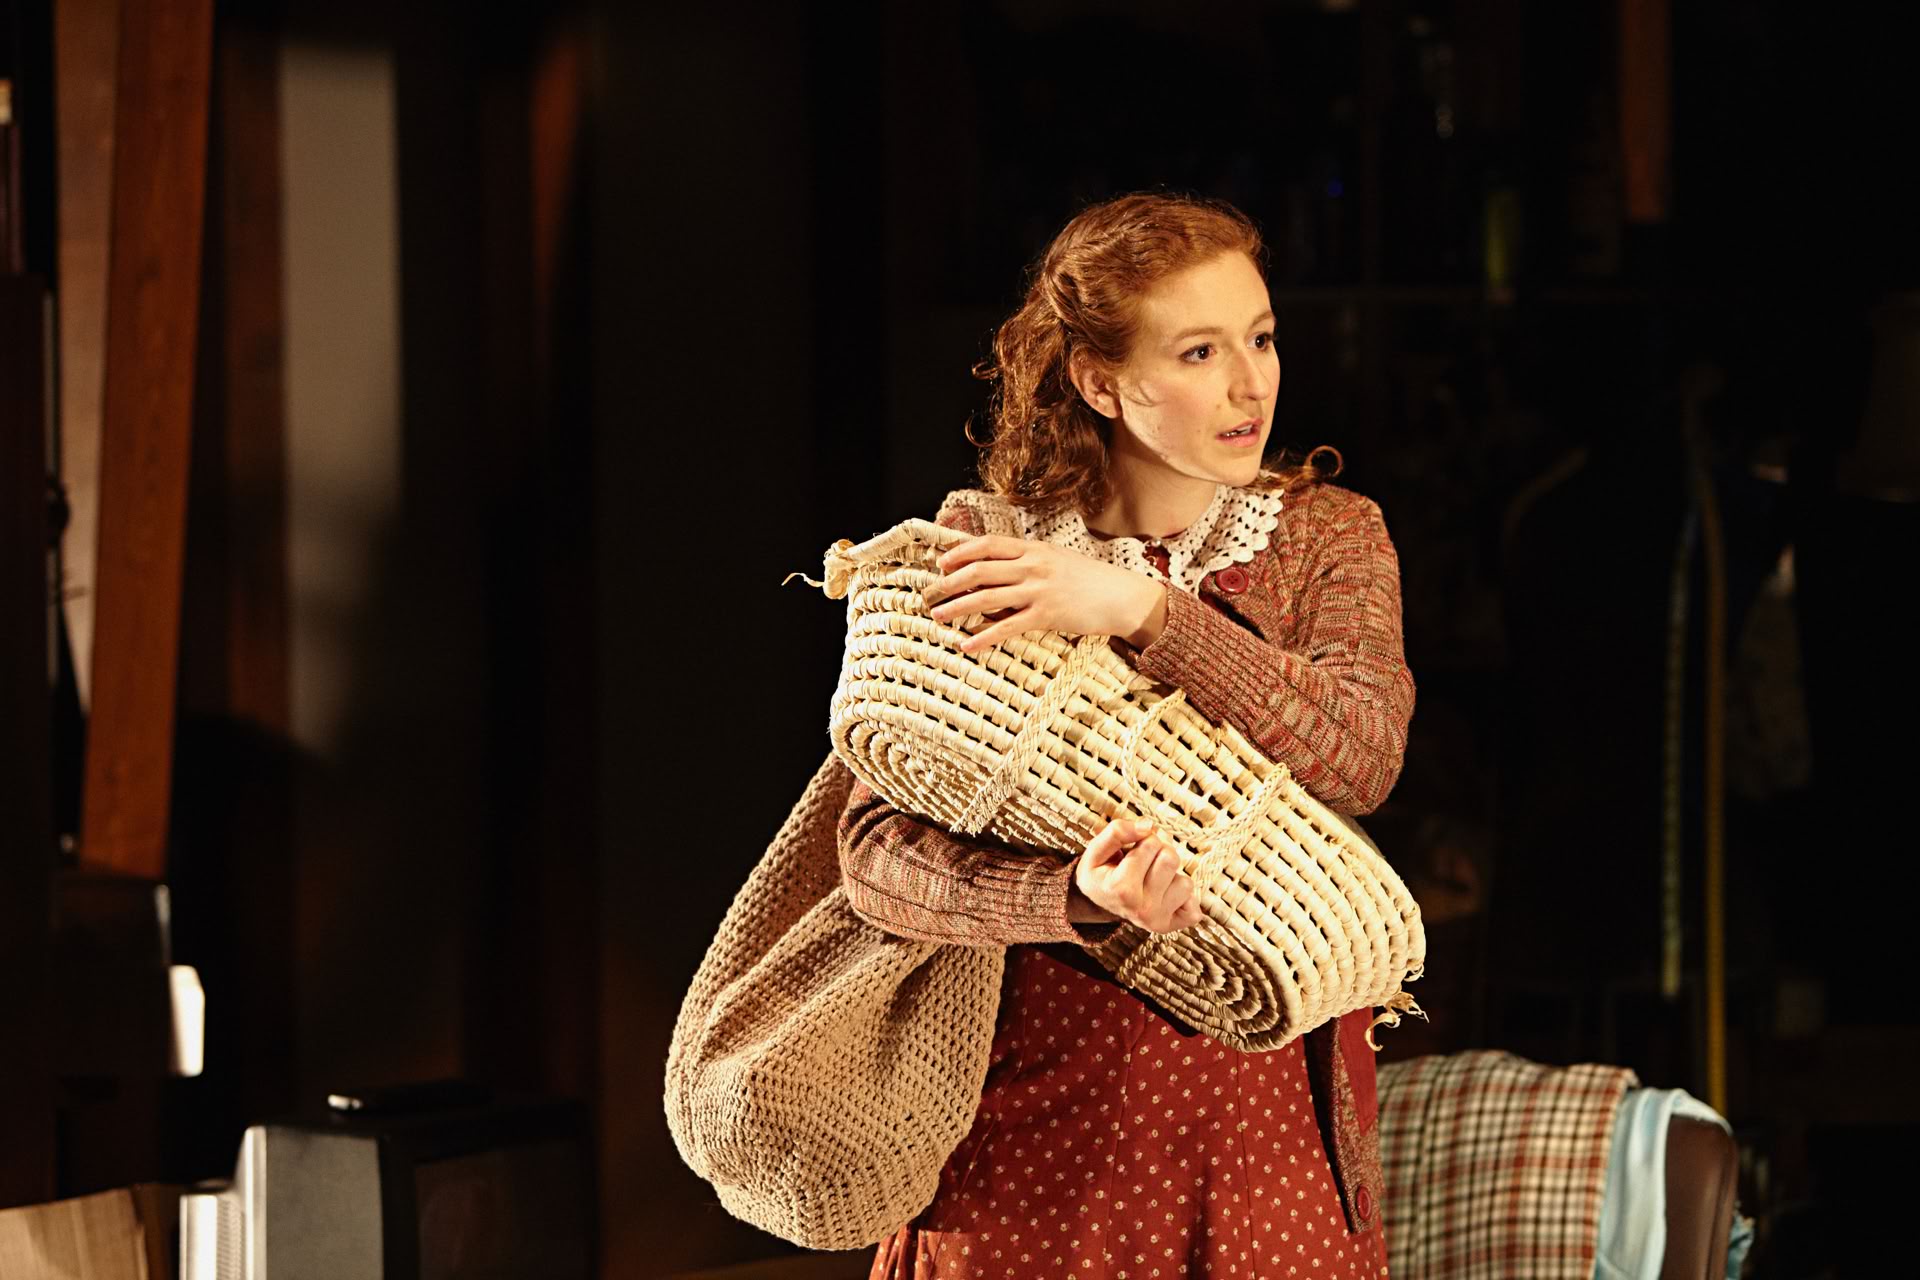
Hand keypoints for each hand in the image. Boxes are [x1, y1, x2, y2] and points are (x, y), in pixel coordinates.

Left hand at [922, 535, 1167, 652]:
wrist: (1122, 596)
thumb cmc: (1089, 579)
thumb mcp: (1056, 559)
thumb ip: (1027, 561)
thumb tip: (995, 570)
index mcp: (1033, 548)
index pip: (987, 545)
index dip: (959, 553)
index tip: (941, 564)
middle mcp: (1032, 566)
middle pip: (979, 570)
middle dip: (949, 583)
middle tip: (930, 594)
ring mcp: (1038, 591)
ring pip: (986, 597)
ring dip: (957, 607)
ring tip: (938, 616)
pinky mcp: (1046, 616)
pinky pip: (1006, 627)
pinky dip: (983, 637)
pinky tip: (967, 645)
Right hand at [1070, 818, 1203, 933]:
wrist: (1097, 903)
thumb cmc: (1100, 873)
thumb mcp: (1096, 849)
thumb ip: (1117, 831)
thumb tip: (1149, 826)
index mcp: (1121, 889)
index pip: (1151, 844)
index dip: (1143, 840)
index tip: (1131, 851)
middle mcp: (1141, 909)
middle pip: (1171, 859)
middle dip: (1159, 853)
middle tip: (1143, 863)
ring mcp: (1157, 920)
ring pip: (1186, 882)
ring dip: (1170, 876)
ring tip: (1151, 880)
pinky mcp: (1171, 927)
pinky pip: (1195, 904)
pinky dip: (1182, 896)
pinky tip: (1164, 895)